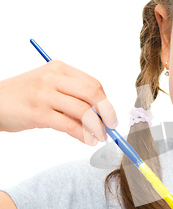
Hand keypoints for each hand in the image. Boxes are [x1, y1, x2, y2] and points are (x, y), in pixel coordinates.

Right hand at [0, 60, 117, 145]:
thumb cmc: (23, 96)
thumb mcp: (47, 86)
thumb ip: (71, 95)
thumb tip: (100, 114)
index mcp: (59, 68)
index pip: (93, 84)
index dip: (106, 101)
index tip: (109, 115)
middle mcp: (53, 78)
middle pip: (93, 94)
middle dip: (107, 113)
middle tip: (111, 127)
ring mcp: (45, 95)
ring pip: (83, 111)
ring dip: (97, 127)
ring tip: (100, 137)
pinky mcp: (38, 113)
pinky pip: (69, 125)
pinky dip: (83, 135)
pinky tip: (87, 140)